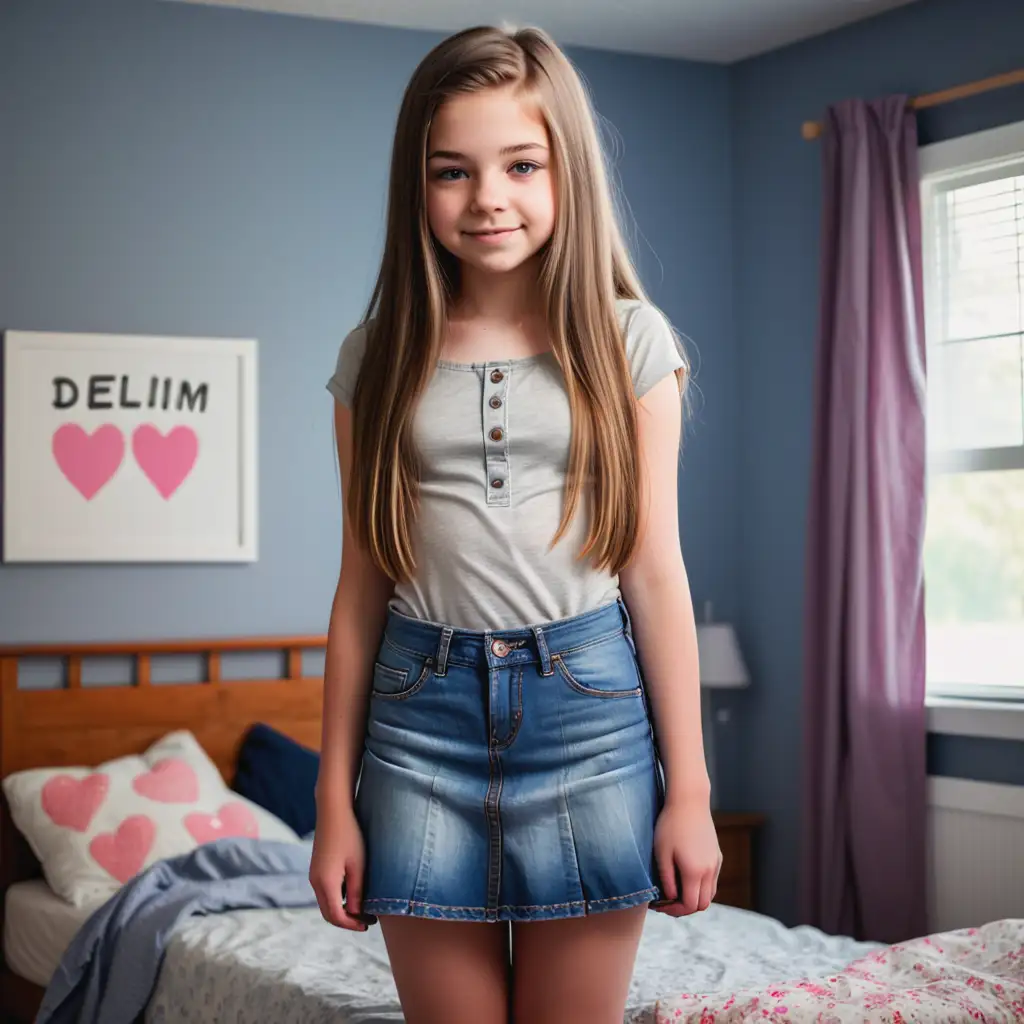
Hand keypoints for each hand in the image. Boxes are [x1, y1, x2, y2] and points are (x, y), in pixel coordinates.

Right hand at [309, 800, 375, 931]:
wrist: (333, 811)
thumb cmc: (350, 836)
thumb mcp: (358, 866)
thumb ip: (357, 892)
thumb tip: (357, 913)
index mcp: (325, 883)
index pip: (336, 916)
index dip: (352, 924)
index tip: (368, 924)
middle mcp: (315, 882)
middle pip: (328, 914)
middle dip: (347, 921)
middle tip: (367, 921)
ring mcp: (314, 875)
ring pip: (326, 903)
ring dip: (342, 911)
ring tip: (363, 909)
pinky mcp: (316, 869)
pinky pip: (325, 892)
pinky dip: (337, 900)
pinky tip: (353, 894)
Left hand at [650, 795, 721, 916]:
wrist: (690, 800)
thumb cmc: (671, 824)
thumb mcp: (662, 853)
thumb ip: (667, 879)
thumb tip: (670, 897)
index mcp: (695, 872)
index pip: (689, 905)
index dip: (673, 910)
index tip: (659, 905)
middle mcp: (710, 871)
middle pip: (702, 904)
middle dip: (685, 908)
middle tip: (666, 902)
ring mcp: (716, 863)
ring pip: (710, 894)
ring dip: (695, 898)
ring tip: (675, 891)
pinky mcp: (717, 855)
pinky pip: (712, 881)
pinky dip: (701, 887)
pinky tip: (686, 877)